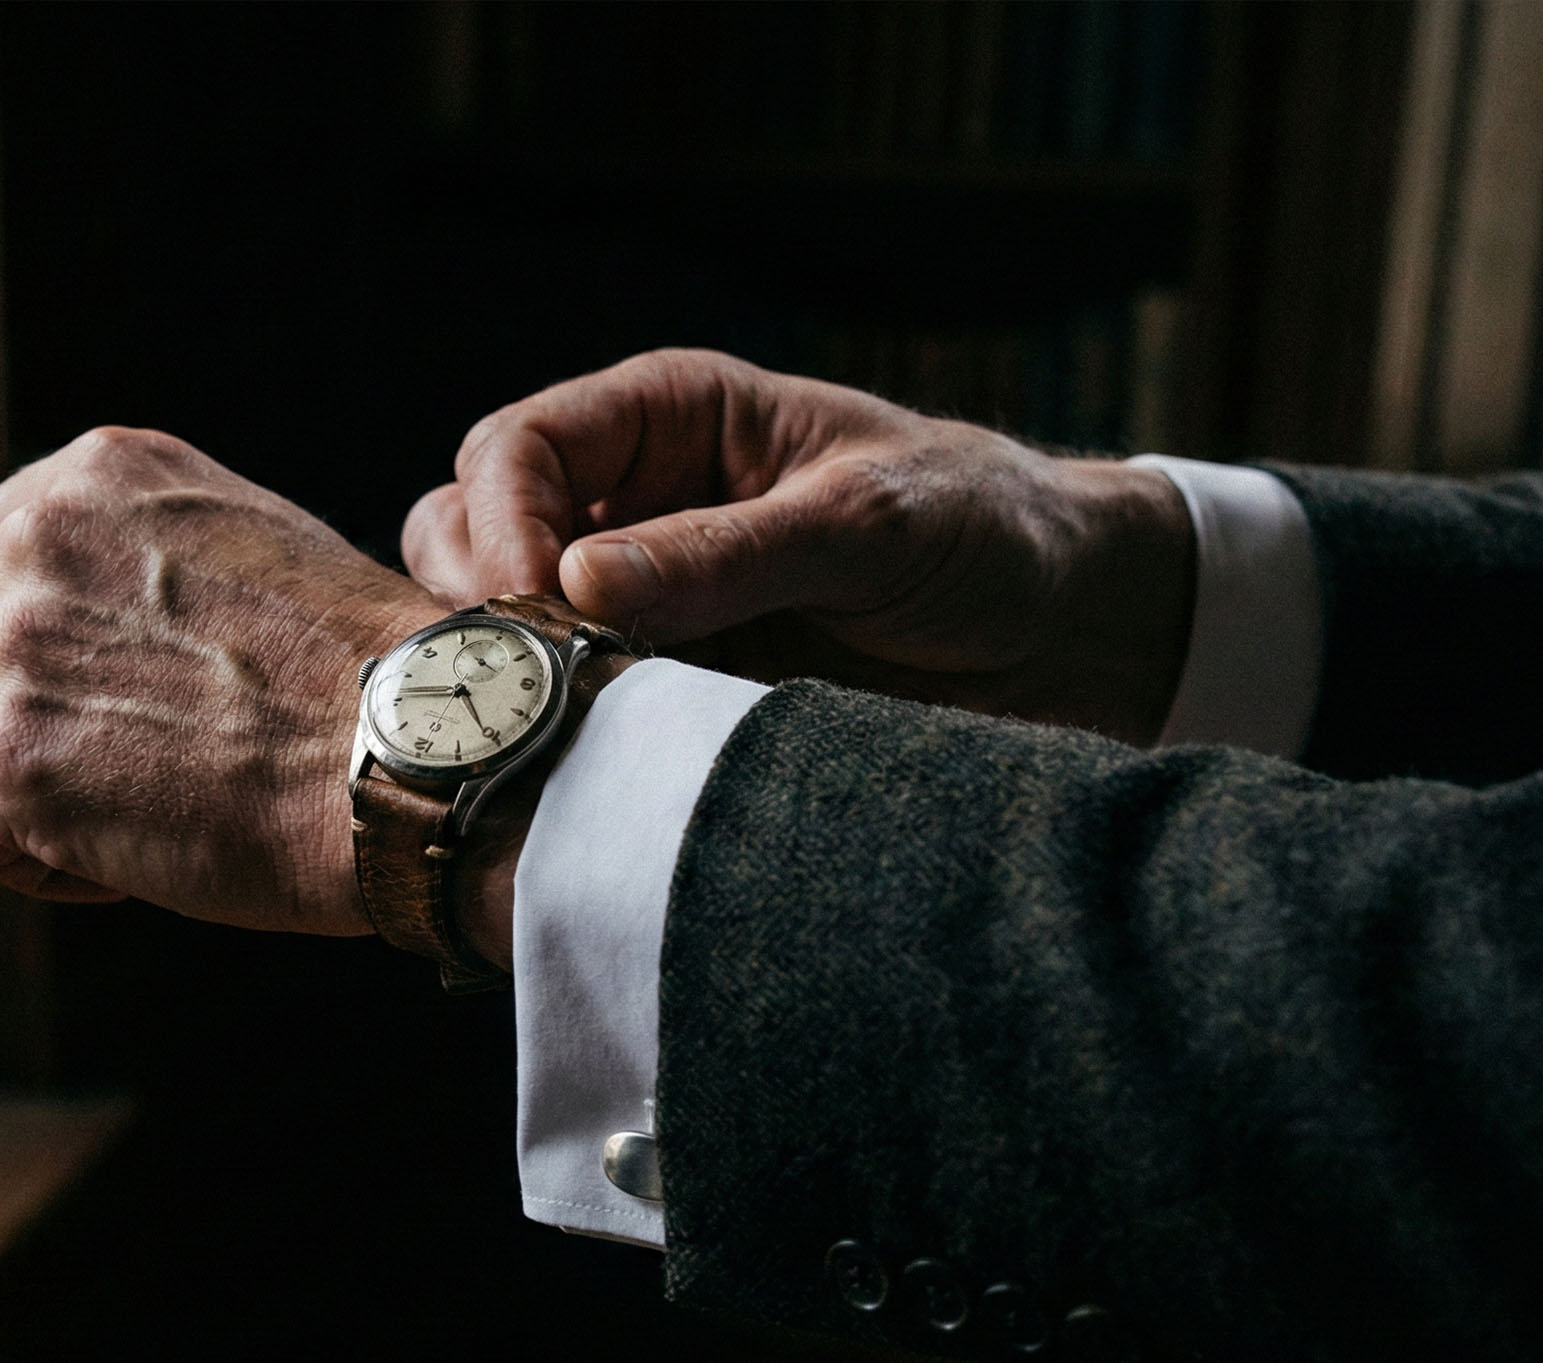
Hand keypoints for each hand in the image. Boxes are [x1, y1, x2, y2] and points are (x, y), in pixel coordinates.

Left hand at [0, 427, 439, 931]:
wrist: (415, 756)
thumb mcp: (246, 544)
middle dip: (23, 712)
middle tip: (139, 760)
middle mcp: (38, 542)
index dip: (30, 635)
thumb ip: (141, 556)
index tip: (104, 684)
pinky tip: (140, 857)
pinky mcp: (9, 762)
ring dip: (30, 789)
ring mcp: (14, 651)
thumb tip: (72, 620)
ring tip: (149, 807)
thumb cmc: (361, 678)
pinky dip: (45, 867)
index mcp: (98, 476)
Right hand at [401, 349, 1195, 742]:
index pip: (516, 447)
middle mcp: (633, 500)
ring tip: (570, 724)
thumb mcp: (871, 526)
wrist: (1074, 629)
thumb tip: (578, 583)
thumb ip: (730, 552)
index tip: (535, 609)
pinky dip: (558, 733)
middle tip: (539, 678)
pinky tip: (592, 764)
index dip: (501, 523)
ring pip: (496, 623)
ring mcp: (638, 598)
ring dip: (509, 671)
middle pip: (469, 530)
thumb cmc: (986, 530)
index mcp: (672, 418)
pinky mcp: (661, 684)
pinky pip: (565, 703)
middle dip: (481, 601)